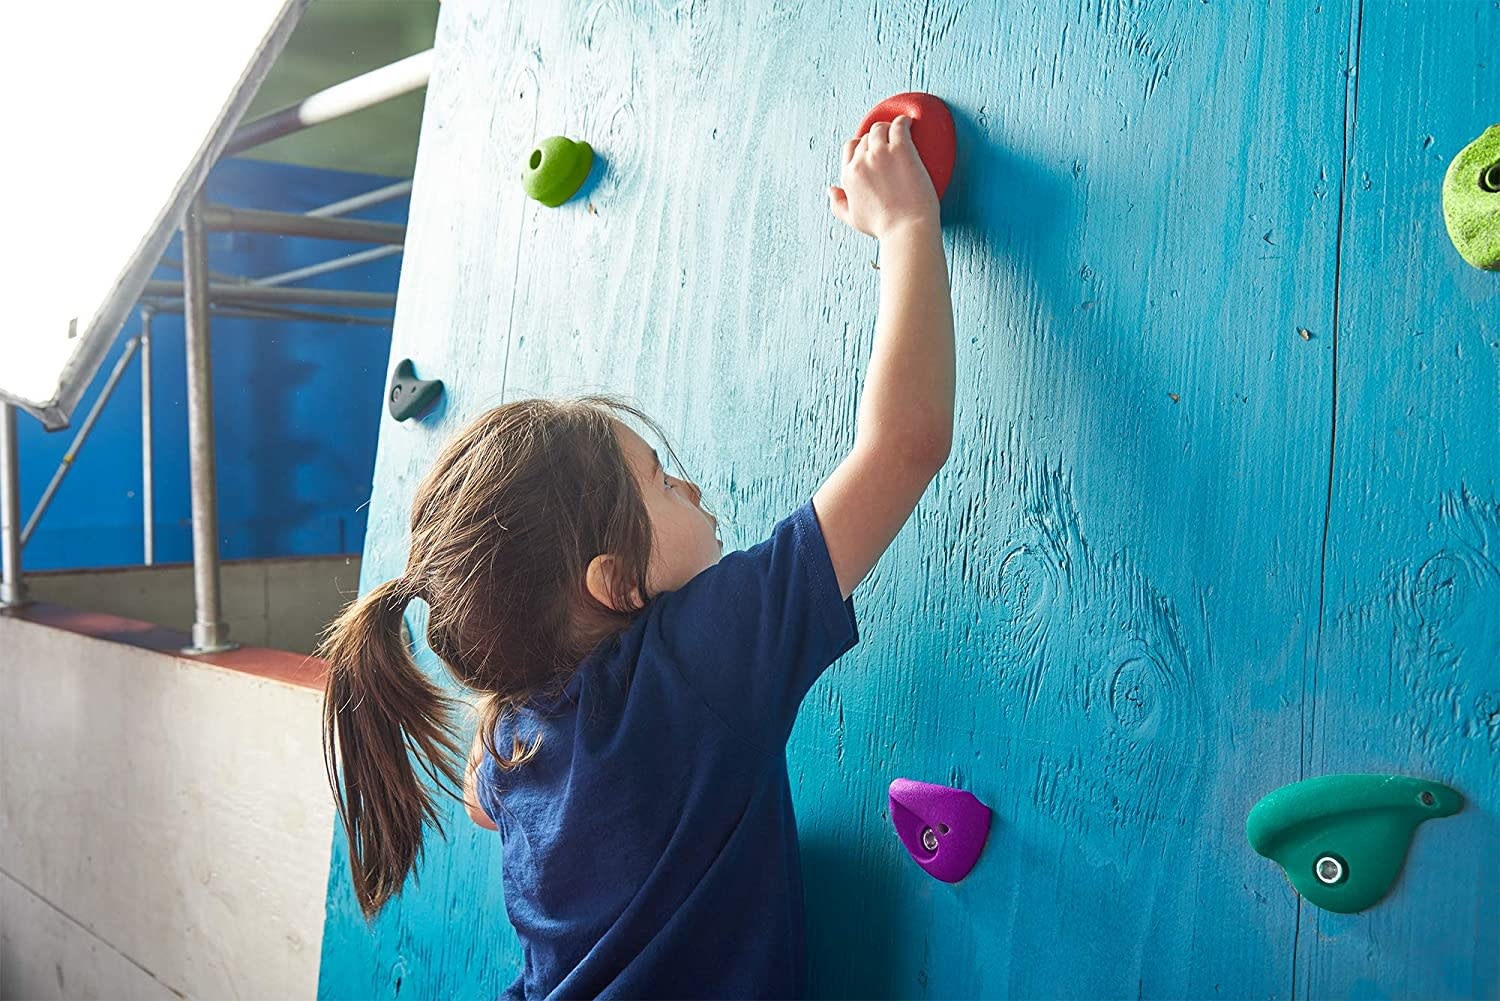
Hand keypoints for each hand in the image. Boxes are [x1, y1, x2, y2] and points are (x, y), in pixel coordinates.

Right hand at [828, 116, 938, 238]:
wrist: (907, 229)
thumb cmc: (883, 227)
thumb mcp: (853, 219)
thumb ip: (838, 204)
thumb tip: (831, 190)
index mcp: (849, 176)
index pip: (850, 149)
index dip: (861, 145)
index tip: (872, 148)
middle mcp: (860, 162)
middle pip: (865, 137)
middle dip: (876, 136)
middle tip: (890, 139)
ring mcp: (880, 153)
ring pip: (879, 128)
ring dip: (888, 127)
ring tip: (899, 130)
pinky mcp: (901, 149)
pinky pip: (898, 125)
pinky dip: (903, 121)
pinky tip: (909, 122)